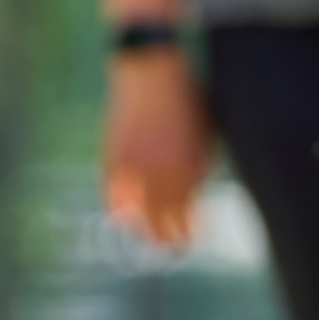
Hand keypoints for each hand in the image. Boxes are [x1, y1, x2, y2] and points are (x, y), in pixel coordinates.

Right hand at [103, 47, 212, 245]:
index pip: (188, 214)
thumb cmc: (188, 98)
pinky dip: (119, 208)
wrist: (151, 70)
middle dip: (167, 238)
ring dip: (142, 229)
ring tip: (147, 239)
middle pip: (162, 221)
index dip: (190, 231)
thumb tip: (197, 193)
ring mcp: (134, 168)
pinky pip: (113, 194)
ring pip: (136, 213)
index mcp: (188, 168)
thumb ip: (201, 166)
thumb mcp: (204, 134)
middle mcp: (160, 174)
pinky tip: (123, 216)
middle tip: (172, 250)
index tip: (193, 240)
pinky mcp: (113, 158)